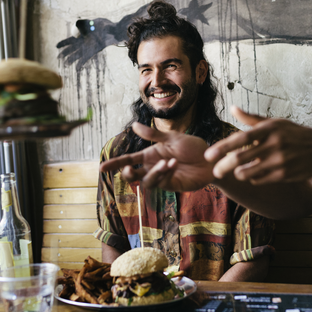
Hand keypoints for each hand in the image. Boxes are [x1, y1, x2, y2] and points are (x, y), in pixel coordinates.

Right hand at [99, 122, 213, 191]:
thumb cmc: (193, 147)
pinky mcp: (172, 185)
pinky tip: (173, 164)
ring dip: (154, 172)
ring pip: (147, 180)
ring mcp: (162, 177)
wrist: (210, 159)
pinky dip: (164, 172)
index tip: (101, 168)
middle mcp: (153, 167)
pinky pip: (161, 182)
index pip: (129, 160)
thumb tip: (134, 126)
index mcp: (150, 154)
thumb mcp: (172, 138)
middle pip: (133, 175)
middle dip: (128, 174)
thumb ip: (153, 134)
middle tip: (130, 170)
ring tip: (168, 162)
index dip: (115, 164)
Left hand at [204, 106, 311, 183]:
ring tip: (237, 171)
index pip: (239, 139)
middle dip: (223, 167)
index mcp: (269, 129)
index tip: (208, 155)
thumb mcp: (276, 122)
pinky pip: (259, 180)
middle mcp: (273, 145)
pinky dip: (252, 178)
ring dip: (238, 173)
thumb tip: (232, 109)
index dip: (221, 148)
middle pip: (239, 159)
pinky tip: (254, 173)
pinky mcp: (283, 175)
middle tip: (215, 171)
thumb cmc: (296, 134)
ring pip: (247, 172)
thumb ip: (252, 119)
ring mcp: (278, 162)